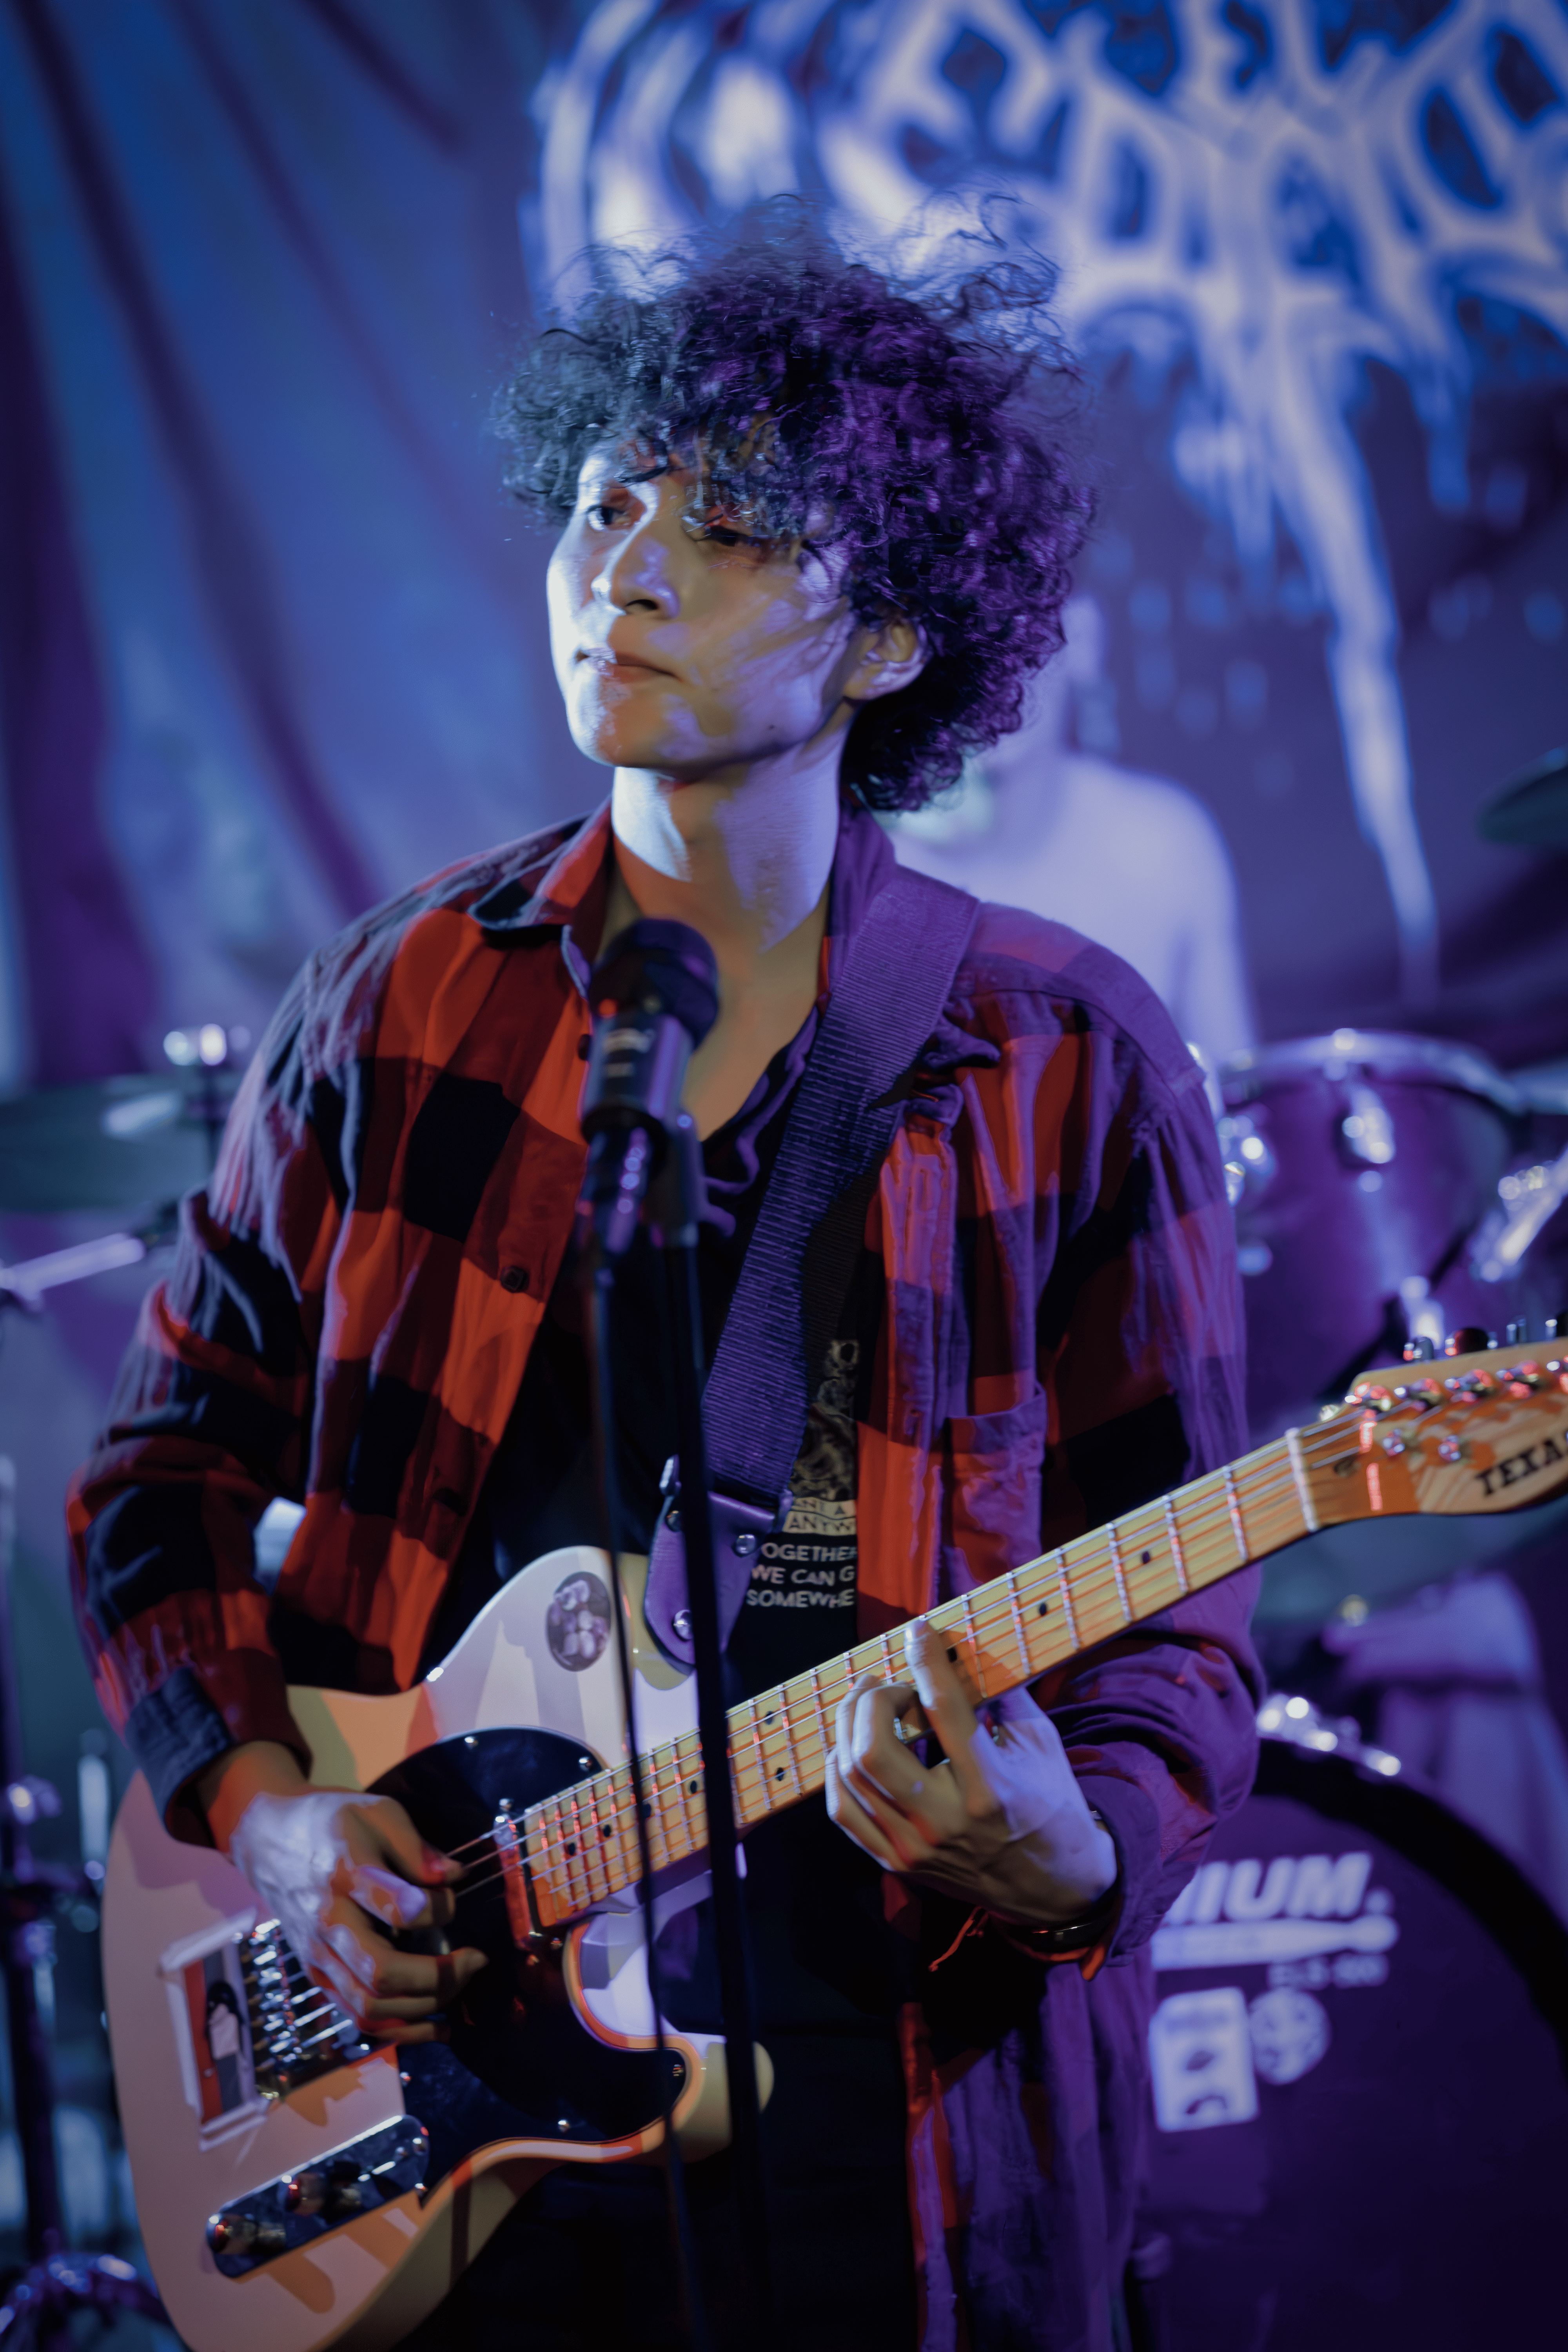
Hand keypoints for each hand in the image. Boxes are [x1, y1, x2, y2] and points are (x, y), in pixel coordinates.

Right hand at [198, 1741, 487, 2043]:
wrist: (267, 1839)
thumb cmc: (330, 1821)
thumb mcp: (376, 1812)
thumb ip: (416, 1848)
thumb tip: (456, 1876)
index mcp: (345, 1875)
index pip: (400, 1908)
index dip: (440, 1909)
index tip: (454, 1896)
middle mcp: (328, 1923)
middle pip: (382, 1973)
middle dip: (439, 1976)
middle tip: (475, 1960)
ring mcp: (318, 1955)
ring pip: (369, 2006)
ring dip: (423, 2007)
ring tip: (460, 1986)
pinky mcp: (317, 1974)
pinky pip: (357, 2016)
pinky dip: (400, 2029)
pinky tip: (435, 2023)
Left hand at [825, 1622, 1117, 1925]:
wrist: (1053, 1888)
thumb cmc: (1051, 1804)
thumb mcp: (1041, 1743)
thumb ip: (1001, 1694)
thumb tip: (961, 1647)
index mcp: (990, 1788)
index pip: (944, 1710)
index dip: (926, 1660)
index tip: (918, 1631)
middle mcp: (945, 1822)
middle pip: (874, 1749)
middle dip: (872, 1700)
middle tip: (889, 1683)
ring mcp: (915, 1848)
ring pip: (851, 1775)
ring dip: (850, 1726)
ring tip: (869, 1703)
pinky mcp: (897, 1863)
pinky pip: (844, 1811)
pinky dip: (838, 1770)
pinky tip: (851, 1746)